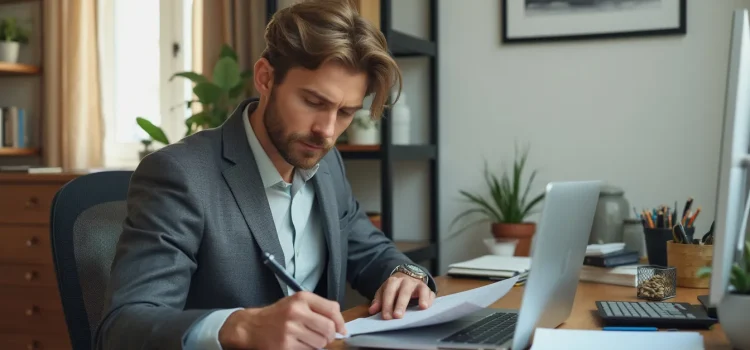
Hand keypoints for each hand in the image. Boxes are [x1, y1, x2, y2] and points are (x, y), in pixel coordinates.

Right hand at [218, 291, 346, 349]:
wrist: (252, 326)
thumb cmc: (278, 315)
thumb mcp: (296, 303)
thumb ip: (318, 309)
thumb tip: (340, 327)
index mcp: (302, 298)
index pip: (332, 309)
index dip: (340, 322)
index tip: (341, 330)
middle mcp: (296, 311)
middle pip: (329, 328)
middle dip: (330, 336)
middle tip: (324, 337)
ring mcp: (290, 329)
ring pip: (320, 342)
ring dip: (319, 344)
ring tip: (308, 340)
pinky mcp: (285, 345)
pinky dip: (308, 349)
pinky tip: (299, 344)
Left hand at [368, 272, 435, 319]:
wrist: (407, 276)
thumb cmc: (394, 288)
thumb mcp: (384, 291)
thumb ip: (378, 301)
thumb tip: (372, 310)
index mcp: (393, 281)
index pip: (389, 292)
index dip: (387, 305)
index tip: (386, 317)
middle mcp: (406, 281)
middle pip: (404, 292)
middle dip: (401, 304)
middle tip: (398, 316)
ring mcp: (418, 284)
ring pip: (421, 289)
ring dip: (422, 298)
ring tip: (422, 307)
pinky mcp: (427, 289)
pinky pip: (430, 293)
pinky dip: (430, 299)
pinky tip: (428, 307)